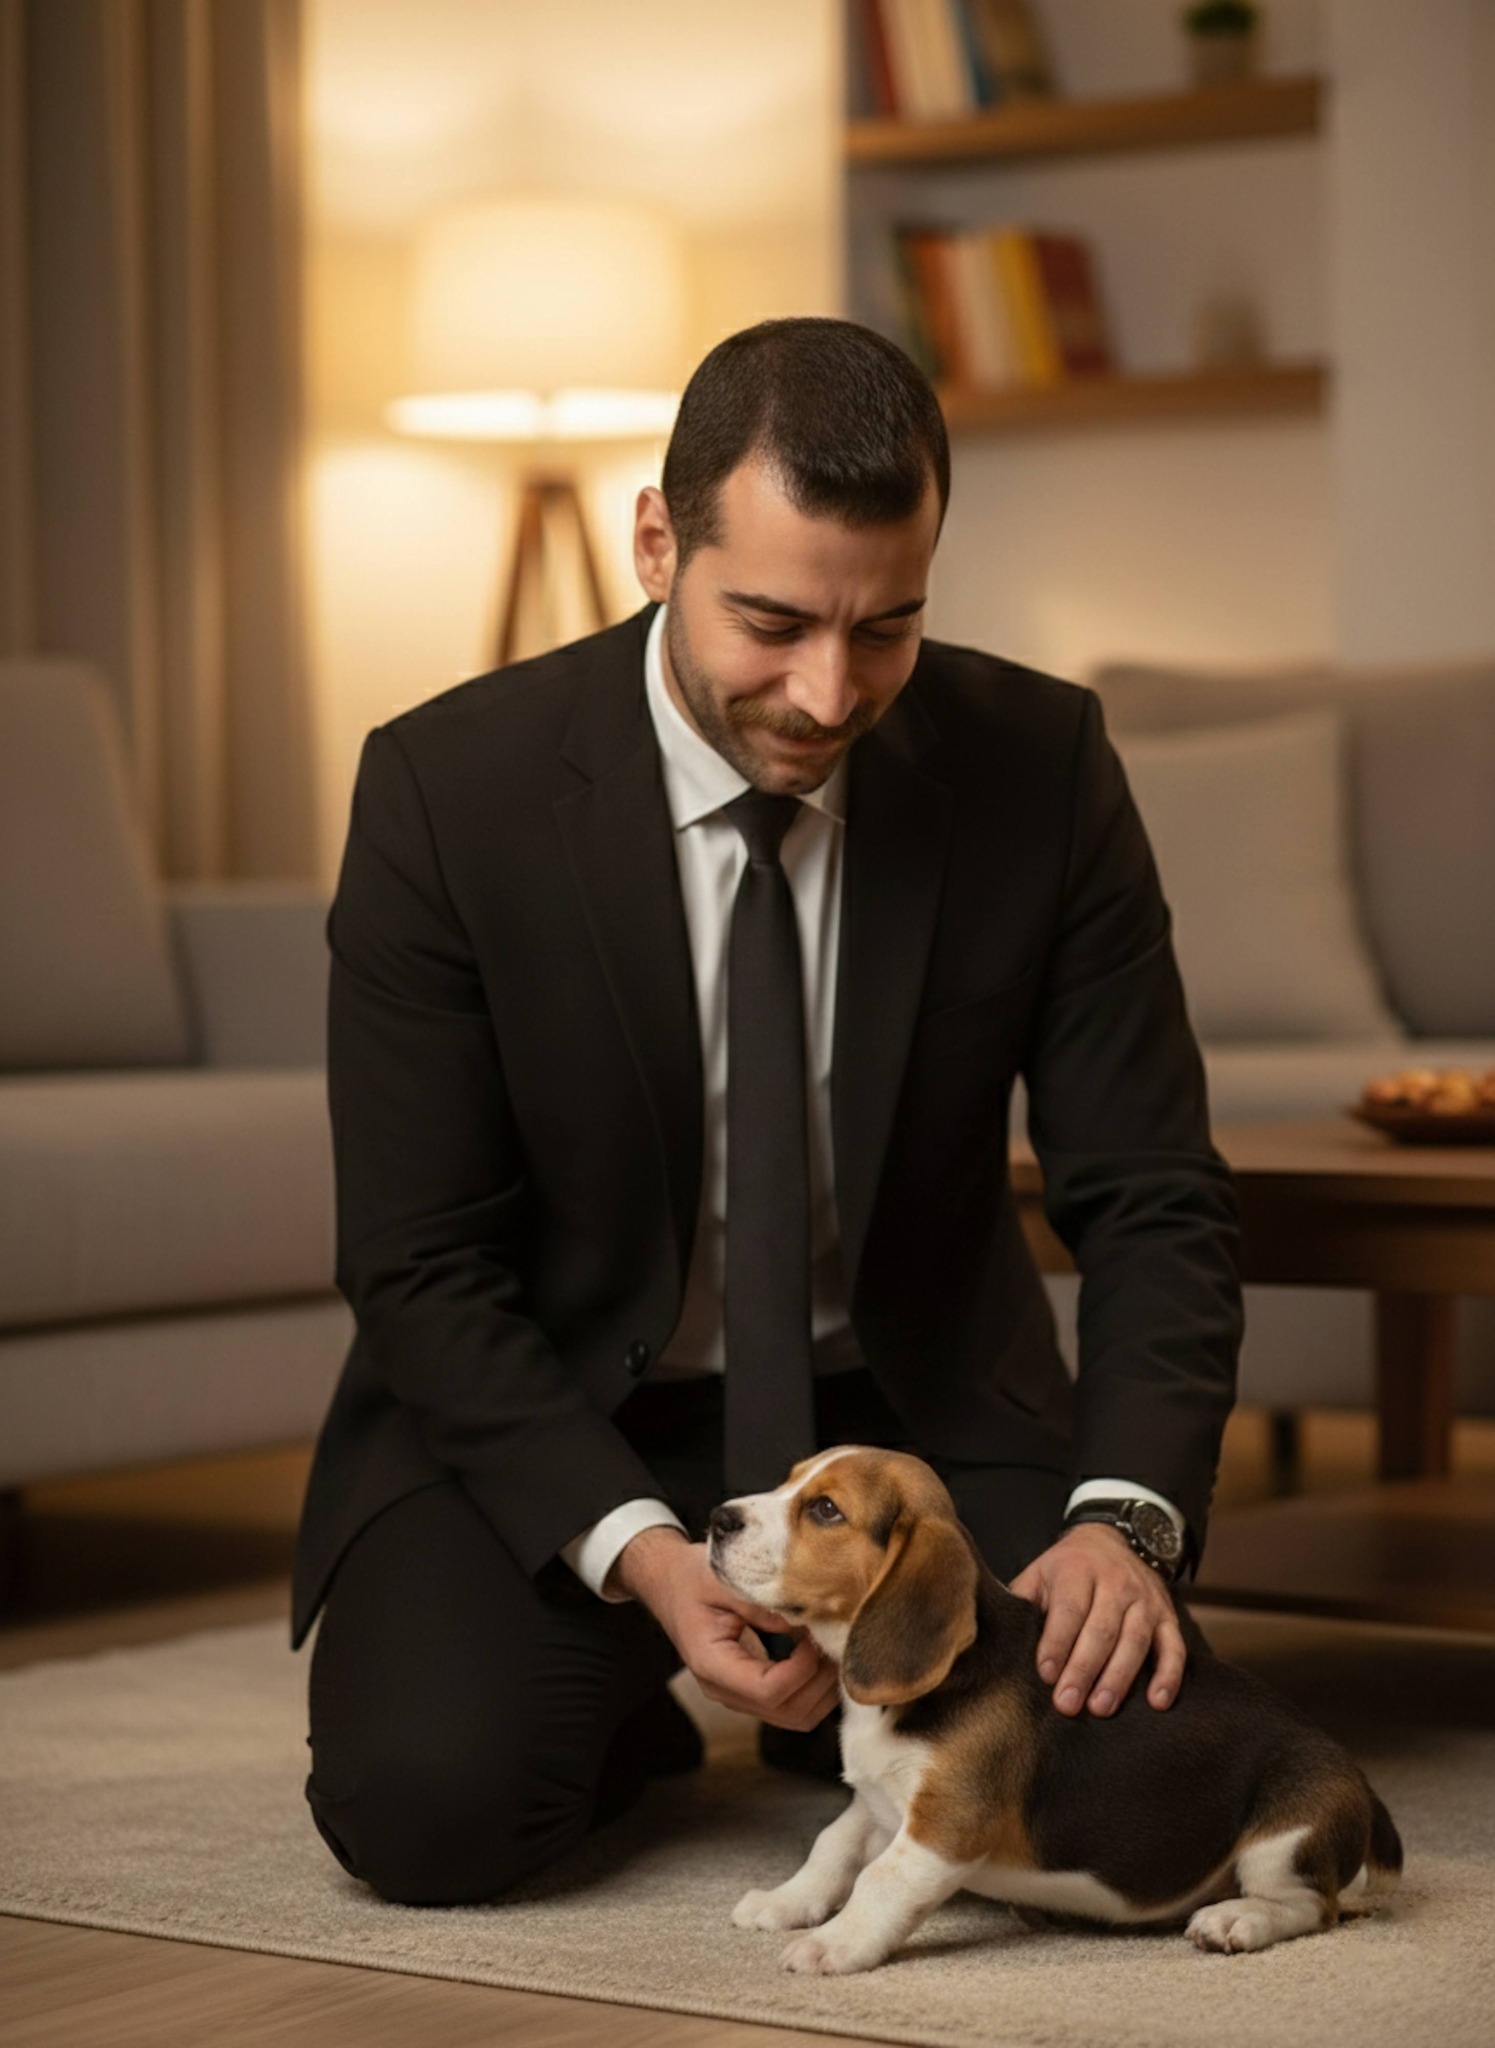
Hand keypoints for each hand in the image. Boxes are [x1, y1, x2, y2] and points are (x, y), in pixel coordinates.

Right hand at [608, 1528, 839, 1731]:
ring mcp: (740, 1695)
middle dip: (820, 1680)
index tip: (812, 1634)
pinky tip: (820, 1652)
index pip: (767, 1690)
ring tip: (831, 1646)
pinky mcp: (753, 1689)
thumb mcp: (722, 1578)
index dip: (801, 1668)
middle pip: (788, 1712)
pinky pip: (793, 1704)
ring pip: (796, 1716)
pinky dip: (816, 1686)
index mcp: (711, 1664)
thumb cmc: (692, 1577)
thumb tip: (804, 1622)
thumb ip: (760, 1602)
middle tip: (832, 1640)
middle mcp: (725, 1690)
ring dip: (823, 1687)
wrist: (670, 1583)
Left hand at [1008, 1522, 1185, 1717]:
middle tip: (1068, 1704)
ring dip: (1119, 1677)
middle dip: (1084, 1669)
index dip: (1057, 1642)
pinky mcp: (1167, 1617)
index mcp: (1077, 1570)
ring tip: (1101, 1708)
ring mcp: (1144, 1600)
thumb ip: (1022, 1601)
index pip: (1069, 1609)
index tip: (1046, 1674)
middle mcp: (1115, 1582)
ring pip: (1135, 1640)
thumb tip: (995, 1635)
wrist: (1112, 1539)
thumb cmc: (1066, 1569)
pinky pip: (1173, 1648)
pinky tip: (1157, 1702)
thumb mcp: (1039, 1573)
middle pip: (1101, 1629)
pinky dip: (1168, 1676)